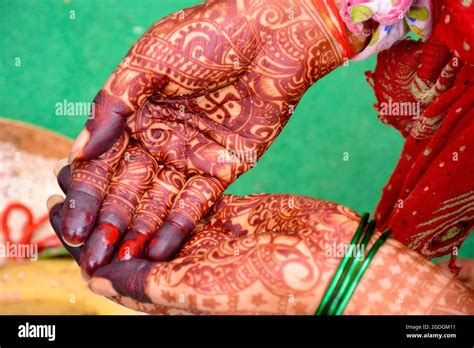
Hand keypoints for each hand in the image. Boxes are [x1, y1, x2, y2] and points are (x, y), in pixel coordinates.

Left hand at [49, 192, 473, 314]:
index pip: (118, 267)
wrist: (326, 263)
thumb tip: (94, 275)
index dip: (89, 242)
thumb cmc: (264, 287)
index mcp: (173, 288)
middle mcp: (187, 262)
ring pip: (159, 208)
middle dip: (104, 206)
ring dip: (131, 186)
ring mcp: (209, 236)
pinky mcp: (229, 211)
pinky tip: (149, 155)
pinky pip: (190, 193)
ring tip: (104, 158)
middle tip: (74, 176)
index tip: (61, 215)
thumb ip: (144, 284)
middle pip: (134, 232)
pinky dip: (168, 176)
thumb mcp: (195, 291)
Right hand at [57, 0, 353, 272]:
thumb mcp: (148, 61)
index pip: (104, 163)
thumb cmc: (205, 38)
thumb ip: (114, 105)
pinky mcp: (223, 167)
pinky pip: (199, 201)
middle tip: (96, 257)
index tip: (76, 228)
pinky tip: (161, 250)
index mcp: (136, 115)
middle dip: (112, 223)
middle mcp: (160, 140)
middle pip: (131, 188)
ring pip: (161, 201)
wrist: (268, 39)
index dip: (89, 197)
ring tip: (124, 262)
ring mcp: (191, 155)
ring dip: (143, 231)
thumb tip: (79, 150)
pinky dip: (181, 225)